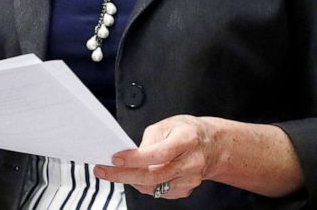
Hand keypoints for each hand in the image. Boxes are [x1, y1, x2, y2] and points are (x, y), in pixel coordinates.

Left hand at [94, 115, 218, 198]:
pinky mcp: (186, 190)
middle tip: (104, 171)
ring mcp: (190, 179)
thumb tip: (130, 154)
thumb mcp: (168, 124)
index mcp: (187, 140)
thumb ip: (149, 139)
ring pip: (154, 187)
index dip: (134, 158)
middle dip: (124, 175)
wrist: (212, 146)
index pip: (158, 153)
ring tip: (118, 172)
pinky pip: (160, 193)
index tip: (115, 158)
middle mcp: (191, 162)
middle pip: (153, 175)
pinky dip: (145, 185)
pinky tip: (138, 176)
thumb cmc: (188, 132)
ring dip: (132, 181)